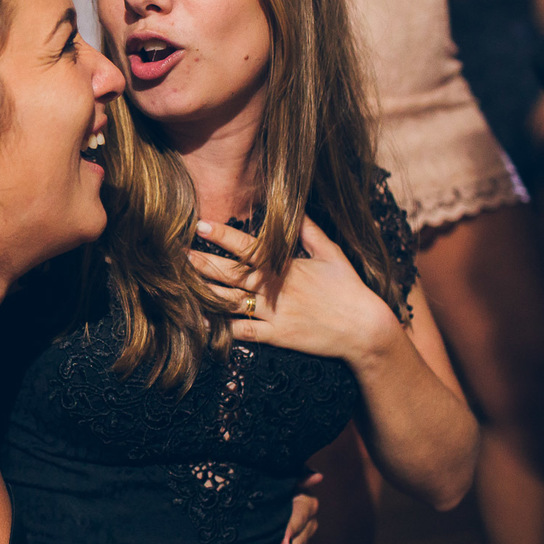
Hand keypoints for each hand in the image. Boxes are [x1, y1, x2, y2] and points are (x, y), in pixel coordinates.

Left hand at [189, 217, 397, 362]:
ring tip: (181, 282)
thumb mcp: (332, 253)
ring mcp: (275, 313)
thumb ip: (309, 231)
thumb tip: (293, 208)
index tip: (201, 224)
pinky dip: (221, 327)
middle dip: (203, 262)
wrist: (365, 330)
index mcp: (287, 265)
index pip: (249, 246)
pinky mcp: (277, 336)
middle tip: (177, 253)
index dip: (223, 235)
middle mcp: (276, 288)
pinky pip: (243, 332)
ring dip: (205, 290)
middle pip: (232, 273)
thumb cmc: (349, 288)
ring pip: (232, 300)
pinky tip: (200, 321)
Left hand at [273, 471, 320, 543]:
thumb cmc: (278, 481)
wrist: (277, 493)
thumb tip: (318, 476)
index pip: (300, 518)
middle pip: (299, 543)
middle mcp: (309, 523)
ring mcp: (306, 540)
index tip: (282, 543)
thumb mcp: (284, 477)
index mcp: (306, 503)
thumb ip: (300, 476)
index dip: (292, 530)